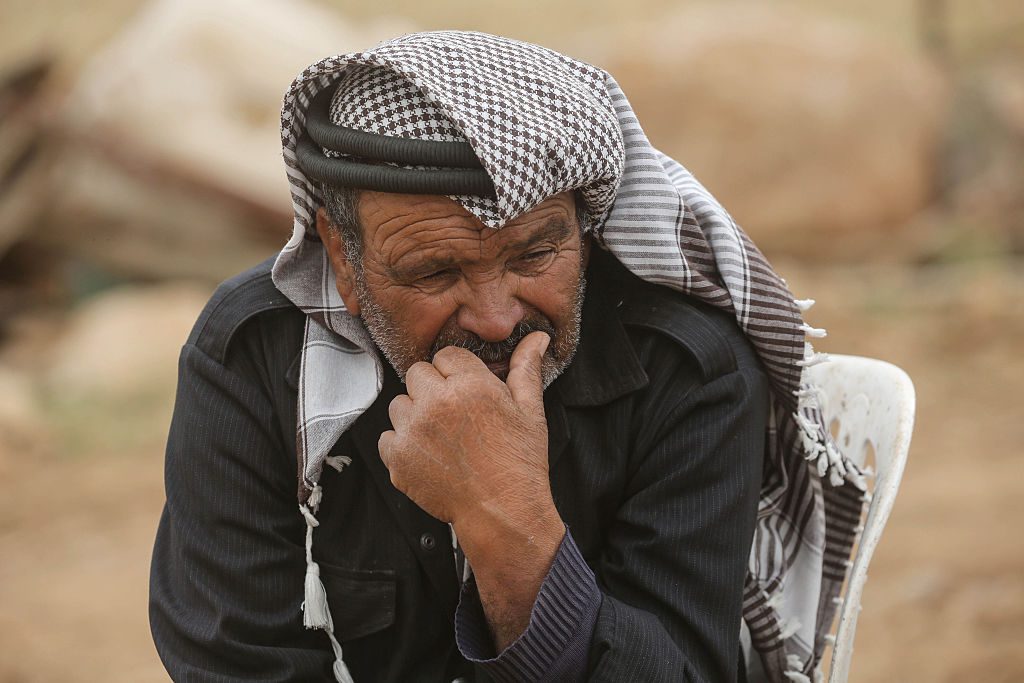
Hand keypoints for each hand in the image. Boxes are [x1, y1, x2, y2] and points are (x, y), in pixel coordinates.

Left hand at [378, 331, 552, 526]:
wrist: (503, 514)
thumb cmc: (519, 465)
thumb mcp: (530, 411)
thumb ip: (526, 369)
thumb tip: (536, 339)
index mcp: (470, 385)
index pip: (446, 355)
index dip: (456, 372)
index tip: (464, 390)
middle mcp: (436, 403)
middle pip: (417, 374)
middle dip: (433, 388)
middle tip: (453, 414)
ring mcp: (413, 431)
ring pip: (399, 404)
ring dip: (414, 415)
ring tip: (441, 436)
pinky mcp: (398, 457)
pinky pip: (386, 437)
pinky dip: (402, 445)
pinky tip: (427, 455)